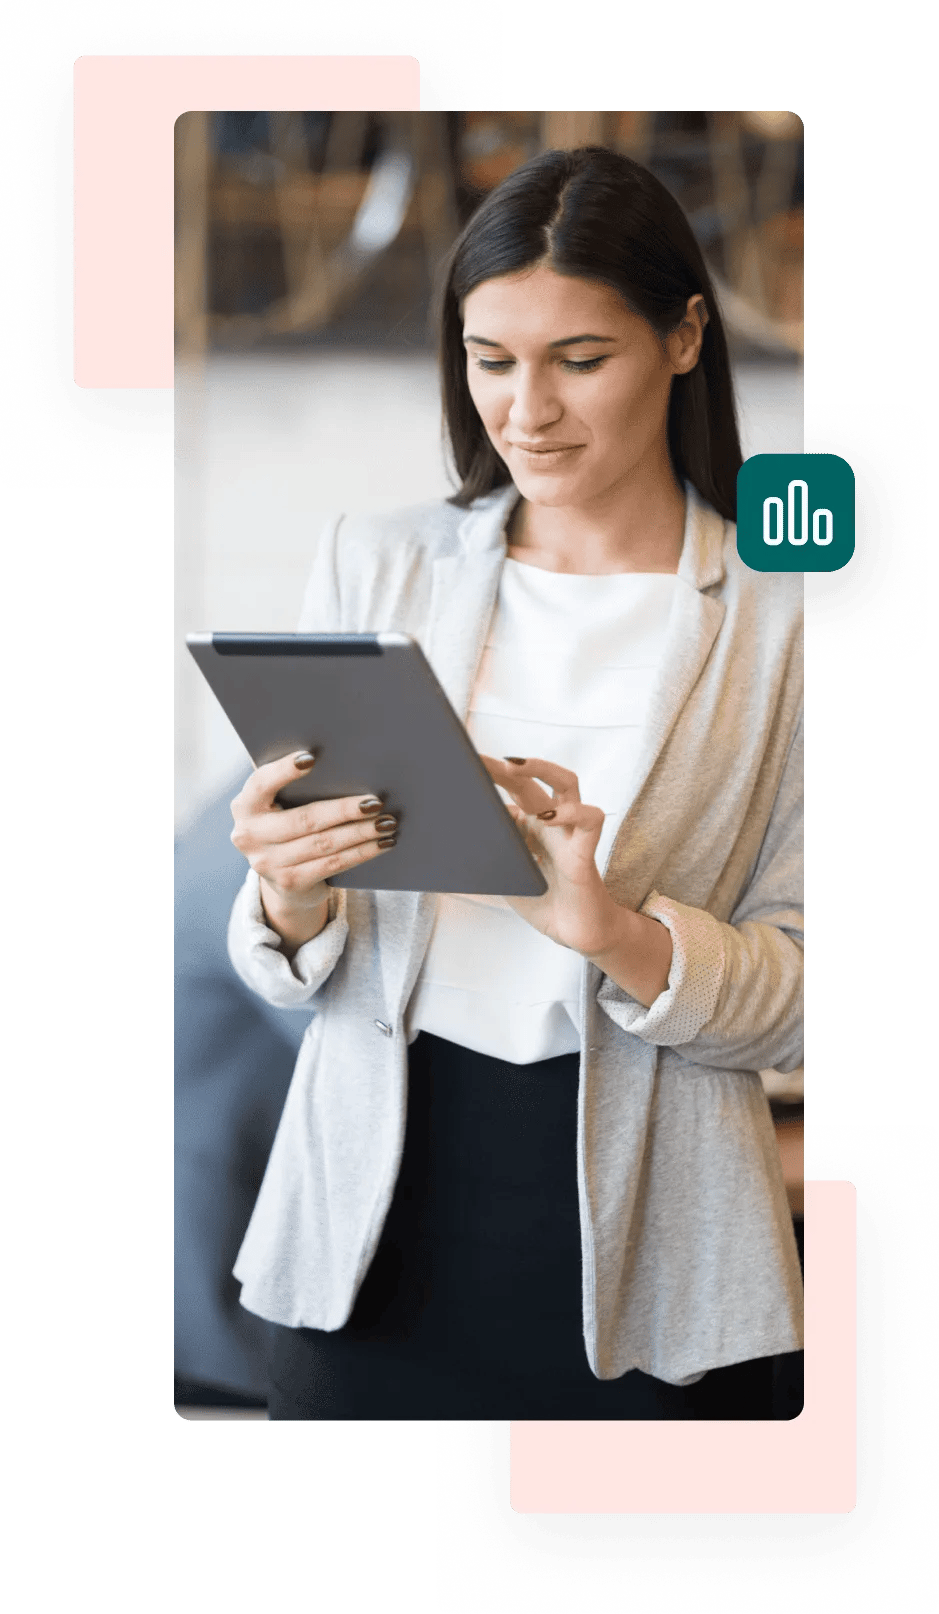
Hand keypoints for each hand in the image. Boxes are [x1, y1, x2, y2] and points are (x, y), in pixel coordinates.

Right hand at [230, 751, 396, 951]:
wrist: (283, 876)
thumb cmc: (289, 822)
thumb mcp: (282, 804)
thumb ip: (298, 786)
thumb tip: (348, 764)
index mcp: (245, 806)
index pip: (261, 783)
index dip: (284, 771)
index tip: (312, 758)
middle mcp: (249, 835)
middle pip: (305, 819)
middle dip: (344, 810)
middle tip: (376, 803)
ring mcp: (267, 863)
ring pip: (324, 844)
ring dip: (361, 833)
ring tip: (387, 822)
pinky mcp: (289, 882)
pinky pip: (333, 864)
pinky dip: (362, 852)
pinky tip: (382, 843)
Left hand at [479, 756, 619, 954]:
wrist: (577, 933)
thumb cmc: (543, 902)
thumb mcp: (504, 878)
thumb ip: (483, 861)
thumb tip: (444, 852)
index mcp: (530, 825)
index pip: (511, 789)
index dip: (490, 775)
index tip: (462, 762)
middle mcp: (551, 822)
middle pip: (532, 779)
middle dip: (505, 765)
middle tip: (478, 758)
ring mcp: (569, 833)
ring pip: (567, 784)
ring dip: (541, 769)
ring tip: (513, 766)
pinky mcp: (584, 853)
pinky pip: (589, 821)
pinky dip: (572, 813)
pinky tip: (550, 817)